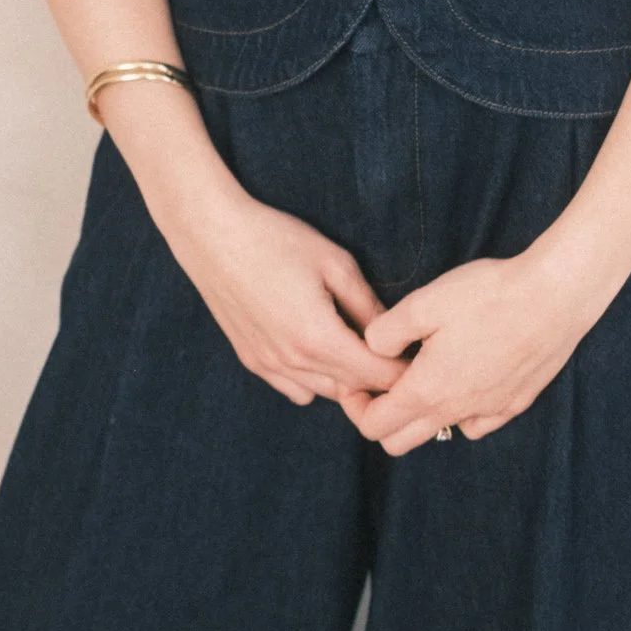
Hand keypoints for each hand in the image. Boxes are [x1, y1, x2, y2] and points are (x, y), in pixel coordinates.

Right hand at [167, 186, 406, 410]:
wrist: (213, 237)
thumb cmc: (276, 240)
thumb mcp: (335, 263)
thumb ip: (367, 304)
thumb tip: (394, 332)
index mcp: (319, 338)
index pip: (377, 375)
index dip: (403, 370)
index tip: (417, 355)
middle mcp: (294, 362)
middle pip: (354, 389)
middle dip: (379, 377)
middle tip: (395, 352)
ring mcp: (269, 366)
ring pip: (324, 394)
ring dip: (347, 380)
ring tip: (359, 350)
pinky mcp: (252, 361)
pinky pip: (295, 390)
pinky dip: (315, 381)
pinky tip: (320, 350)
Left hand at [348, 252, 595, 454]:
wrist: (555, 296)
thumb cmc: (489, 295)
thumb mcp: (423, 303)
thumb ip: (385, 332)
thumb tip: (372, 349)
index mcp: (427, 390)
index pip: (374, 427)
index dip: (355, 406)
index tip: (357, 378)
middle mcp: (456, 411)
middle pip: (400, 442)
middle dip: (381, 418)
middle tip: (382, 380)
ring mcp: (488, 411)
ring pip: (440, 433)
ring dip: (420, 415)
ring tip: (423, 373)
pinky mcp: (515, 403)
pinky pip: (476, 424)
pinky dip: (459, 412)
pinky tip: (464, 378)